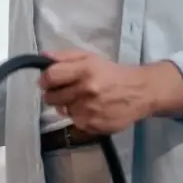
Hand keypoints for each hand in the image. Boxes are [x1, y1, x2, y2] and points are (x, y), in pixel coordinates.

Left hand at [38, 50, 154, 135]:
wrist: (139, 92)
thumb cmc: (111, 73)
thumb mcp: (90, 58)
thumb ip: (64, 57)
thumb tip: (43, 57)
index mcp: (84, 70)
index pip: (50, 77)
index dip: (44, 79)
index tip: (47, 81)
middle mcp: (86, 91)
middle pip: (51, 97)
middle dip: (53, 94)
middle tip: (63, 91)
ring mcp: (89, 110)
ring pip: (62, 110)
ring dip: (67, 106)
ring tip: (81, 99)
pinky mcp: (93, 125)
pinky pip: (75, 122)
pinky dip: (78, 116)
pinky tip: (90, 109)